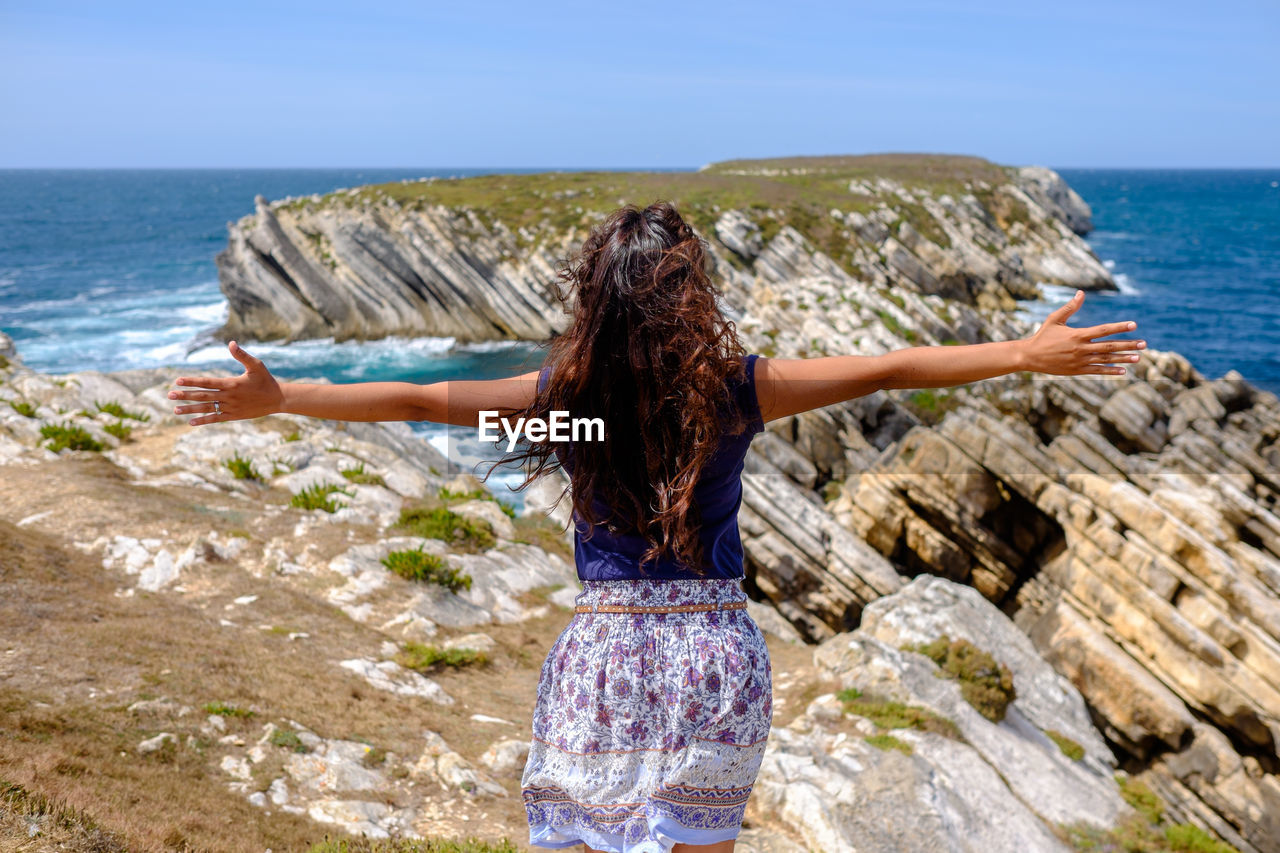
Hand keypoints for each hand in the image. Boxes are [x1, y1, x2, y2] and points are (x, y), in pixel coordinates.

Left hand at [169, 341, 284, 425]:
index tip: (177, 381)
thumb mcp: (256, 365)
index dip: (191, 381)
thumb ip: (242, 355)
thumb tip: (231, 343)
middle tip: (169, 394)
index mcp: (231, 383)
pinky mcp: (234, 416)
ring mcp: (230, 407)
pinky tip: (191, 422)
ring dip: (190, 409)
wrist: (277, 399)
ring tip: (175, 410)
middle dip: (185, 395)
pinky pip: (216, 418)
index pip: (207, 382)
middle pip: (203, 396)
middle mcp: (229, 396)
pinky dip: (203, 420)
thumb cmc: (266, 380)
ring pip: (207, 408)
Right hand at [1017, 290, 1144, 375]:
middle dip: (1128, 345)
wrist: (1030, 356)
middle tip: (1144, 344)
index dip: (1119, 327)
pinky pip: (1097, 371)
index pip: (1103, 330)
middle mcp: (1081, 348)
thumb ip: (1070, 307)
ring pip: (1106, 360)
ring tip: (1138, 357)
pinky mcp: (1077, 370)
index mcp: (1077, 334)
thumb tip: (1081, 293)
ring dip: (1123, 358)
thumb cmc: (1042, 336)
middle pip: (1109, 346)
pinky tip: (1123, 371)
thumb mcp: (1054, 319)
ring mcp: (1080, 361)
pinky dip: (1110, 371)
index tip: (1134, 325)